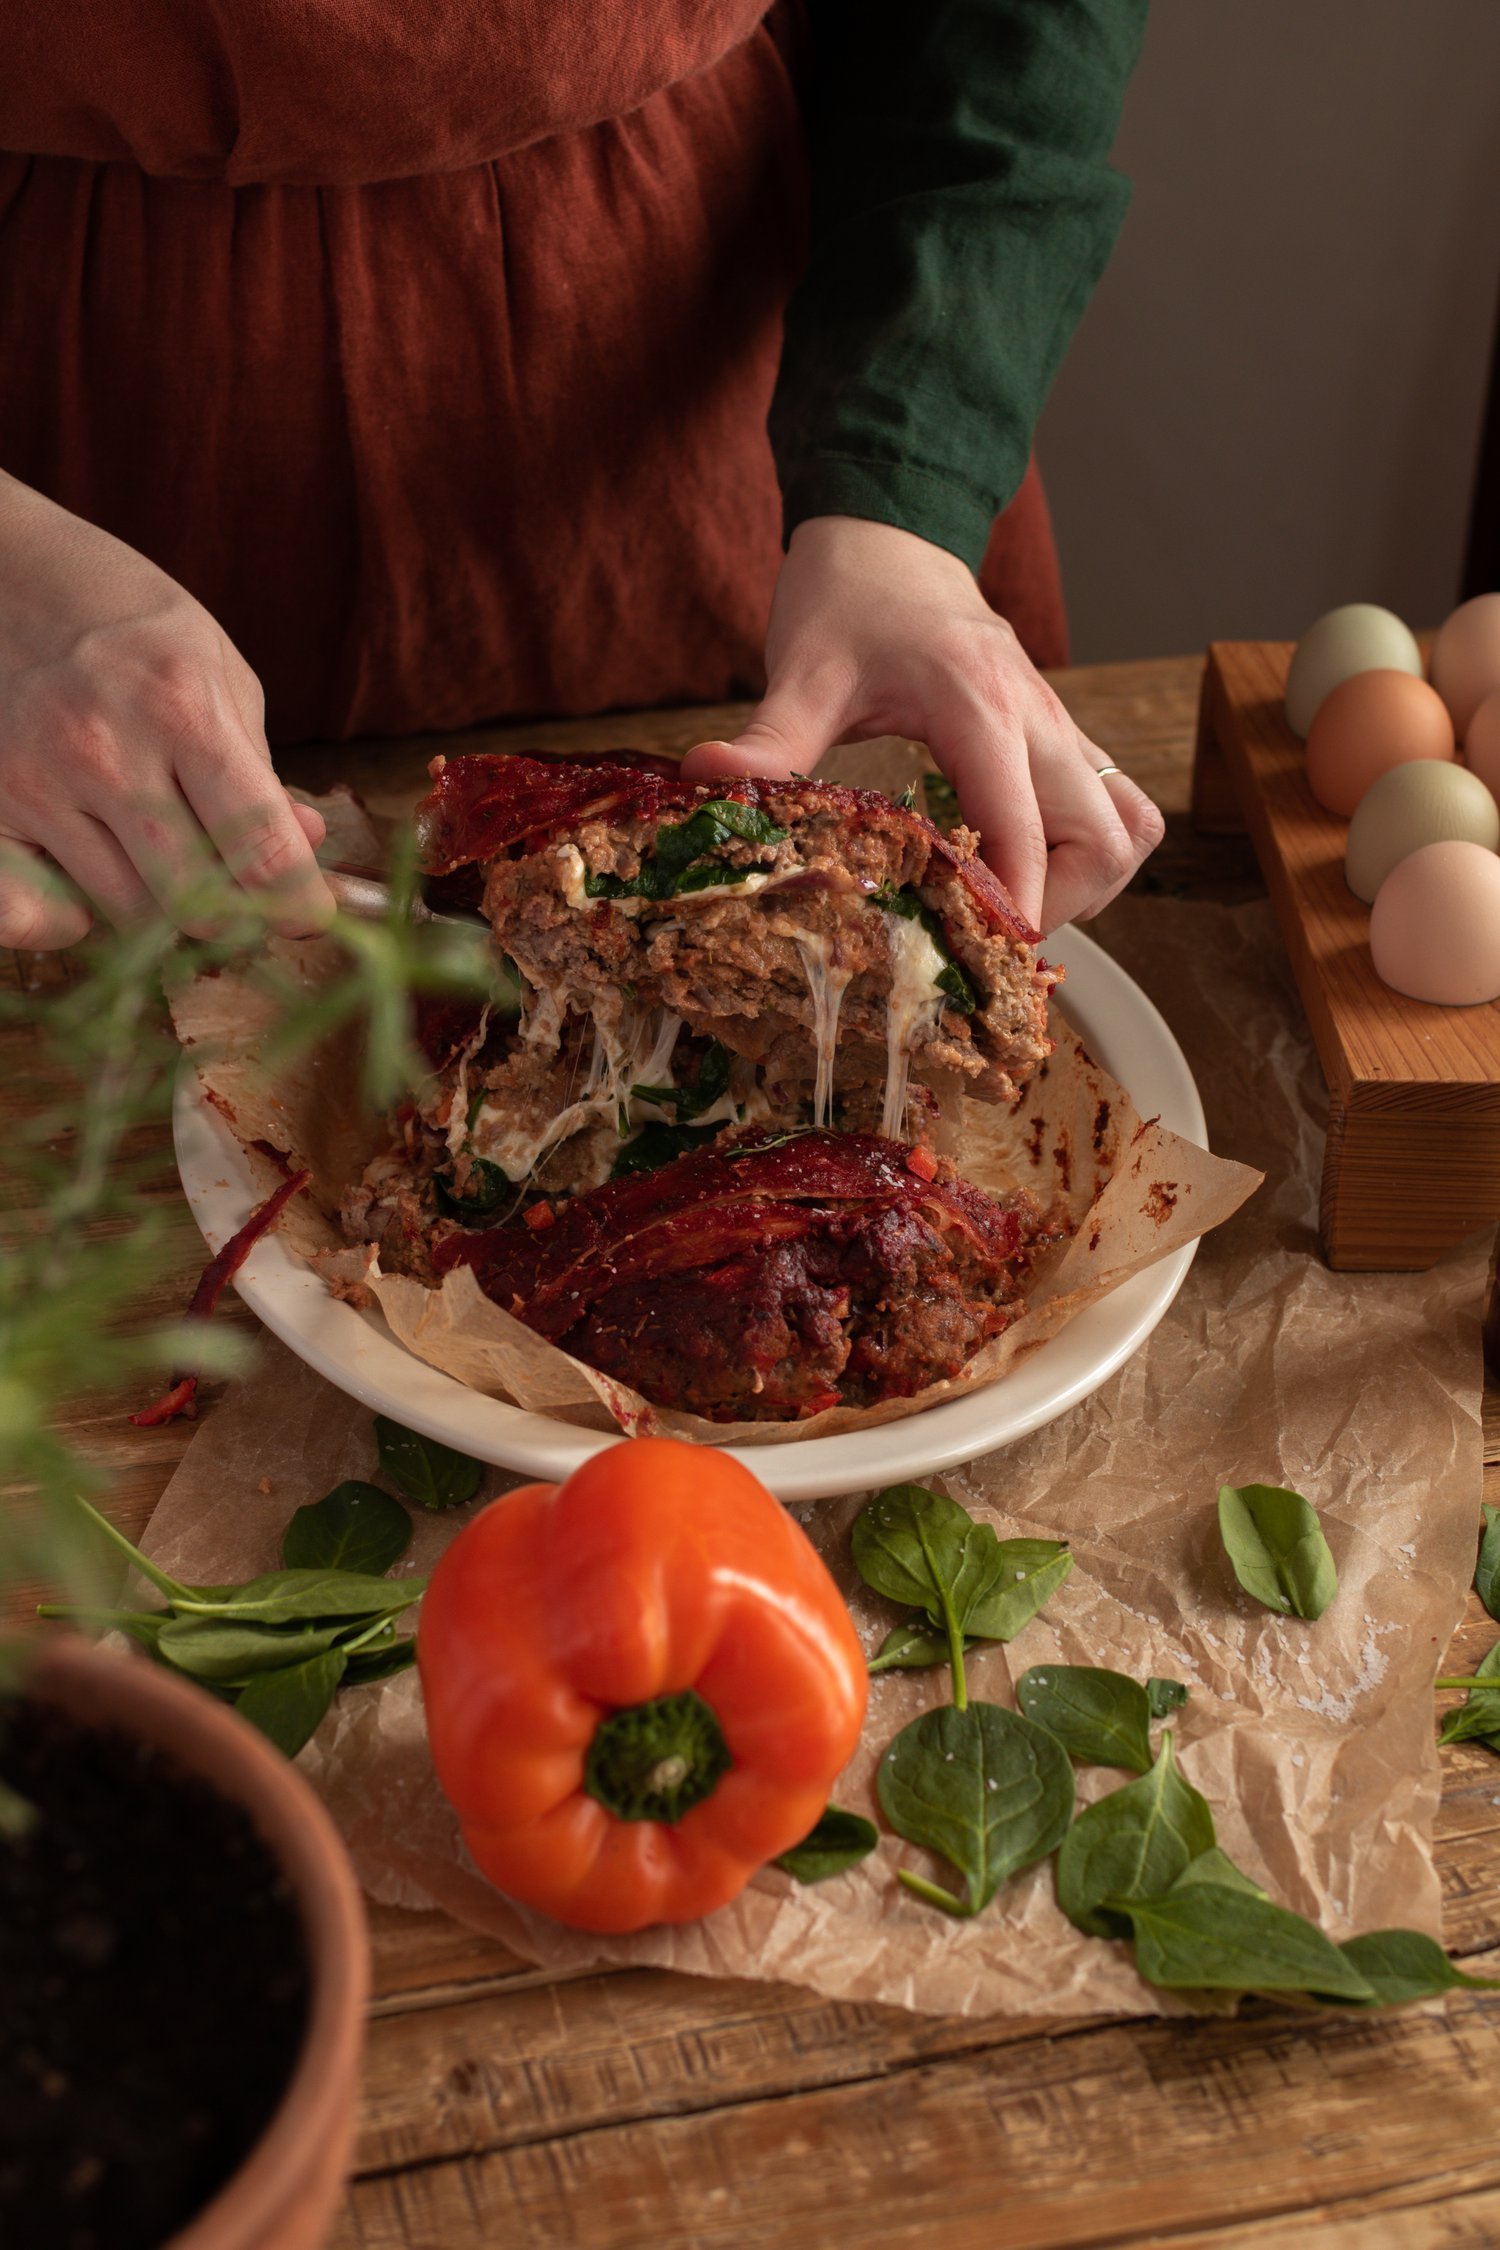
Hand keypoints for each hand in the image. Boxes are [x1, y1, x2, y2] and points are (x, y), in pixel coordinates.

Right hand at [0, 473, 332, 950]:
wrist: (4, 574)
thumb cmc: (129, 624)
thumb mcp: (218, 671)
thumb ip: (261, 768)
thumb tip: (306, 847)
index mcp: (181, 708)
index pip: (262, 849)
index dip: (299, 904)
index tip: (309, 917)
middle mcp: (103, 751)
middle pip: (195, 904)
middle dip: (235, 918)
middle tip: (242, 898)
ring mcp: (34, 781)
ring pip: (127, 916)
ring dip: (162, 912)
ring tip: (166, 863)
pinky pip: (32, 913)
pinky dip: (69, 920)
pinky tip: (89, 884)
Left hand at [680, 515, 1163, 933]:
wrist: (892, 531)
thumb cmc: (847, 598)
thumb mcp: (800, 670)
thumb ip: (766, 738)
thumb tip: (707, 779)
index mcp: (978, 706)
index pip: (1024, 827)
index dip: (1012, 903)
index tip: (973, 953)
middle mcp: (1038, 718)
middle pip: (1108, 837)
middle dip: (1059, 902)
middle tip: (984, 931)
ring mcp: (1060, 724)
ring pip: (1131, 823)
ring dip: (1091, 878)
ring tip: (1013, 902)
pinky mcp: (1062, 732)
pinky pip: (1116, 803)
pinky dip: (1090, 848)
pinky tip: (1023, 863)